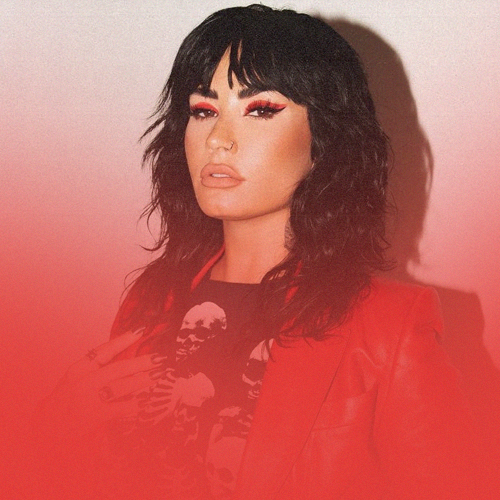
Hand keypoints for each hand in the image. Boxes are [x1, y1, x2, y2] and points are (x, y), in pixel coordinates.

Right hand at [37, 328, 161, 440]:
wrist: (47, 427)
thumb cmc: (66, 399)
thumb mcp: (78, 377)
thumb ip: (98, 367)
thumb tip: (128, 354)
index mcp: (79, 368)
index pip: (104, 350)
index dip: (124, 340)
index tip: (141, 330)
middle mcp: (84, 382)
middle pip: (119, 368)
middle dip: (143, 362)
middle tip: (161, 358)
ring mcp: (89, 399)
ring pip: (123, 387)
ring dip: (144, 380)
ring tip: (159, 375)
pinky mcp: (95, 416)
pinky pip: (122, 408)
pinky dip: (136, 405)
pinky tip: (147, 401)